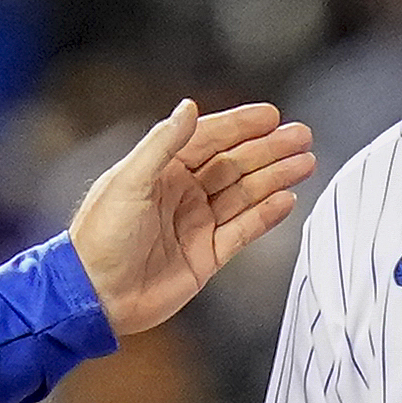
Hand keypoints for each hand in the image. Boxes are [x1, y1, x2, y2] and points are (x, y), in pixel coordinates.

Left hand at [70, 99, 317, 335]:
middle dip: (269, 150)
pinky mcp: (208, 256)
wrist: (96, 295)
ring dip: (275, 178)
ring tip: (305, 163)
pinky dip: (266, 216)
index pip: (209, 140)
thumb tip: (189, 107)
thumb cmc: (101, 236)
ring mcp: (197, 224)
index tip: (272, 115)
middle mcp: (182, 194)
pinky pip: (244, 230)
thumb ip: (162, 144)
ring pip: (245, 194)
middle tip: (301, 136)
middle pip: (234, 164)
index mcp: (161, 171)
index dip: (241, 126)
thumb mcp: (128, 181)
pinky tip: (287, 200)